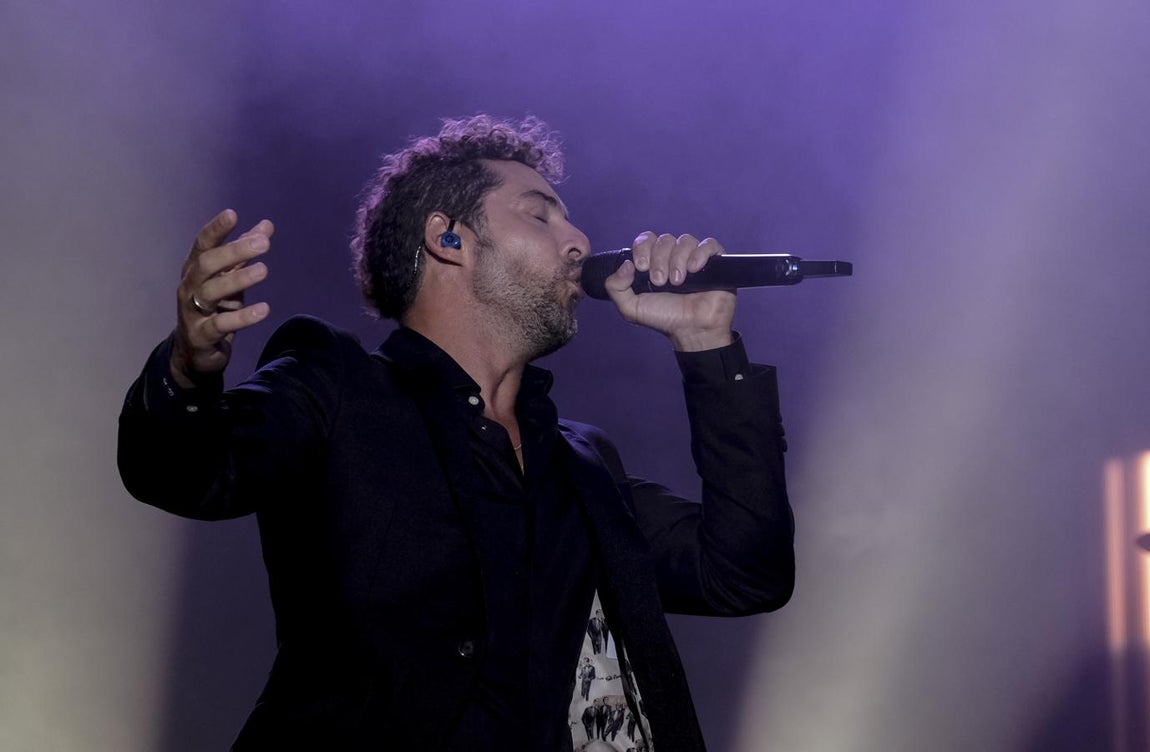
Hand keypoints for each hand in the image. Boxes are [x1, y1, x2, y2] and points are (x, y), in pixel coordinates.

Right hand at [171, 209, 273, 386]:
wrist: (196, 351)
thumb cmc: (215, 308)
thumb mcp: (230, 278)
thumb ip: (245, 253)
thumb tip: (266, 226)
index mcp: (195, 269)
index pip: (202, 244)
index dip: (216, 229)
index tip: (232, 214)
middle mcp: (189, 286)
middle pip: (207, 264)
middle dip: (234, 251)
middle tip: (264, 243)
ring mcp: (192, 311)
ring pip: (211, 291)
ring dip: (238, 279)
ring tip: (264, 270)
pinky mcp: (202, 335)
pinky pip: (221, 324)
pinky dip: (243, 317)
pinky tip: (264, 309)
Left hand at [602, 232, 734, 351]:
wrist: (692, 330)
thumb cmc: (664, 318)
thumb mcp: (631, 308)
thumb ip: (616, 287)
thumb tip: (625, 264)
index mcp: (654, 262)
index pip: (646, 239)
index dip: (642, 249)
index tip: (642, 268)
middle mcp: (673, 257)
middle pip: (665, 240)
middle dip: (659, 259)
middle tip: (660, 282)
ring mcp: (694, 258)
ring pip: (685, 241)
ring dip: (677, 260)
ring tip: (677, 283)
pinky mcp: (715, 262)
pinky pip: (708, 245)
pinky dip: (699, 254)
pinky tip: (694, 270)